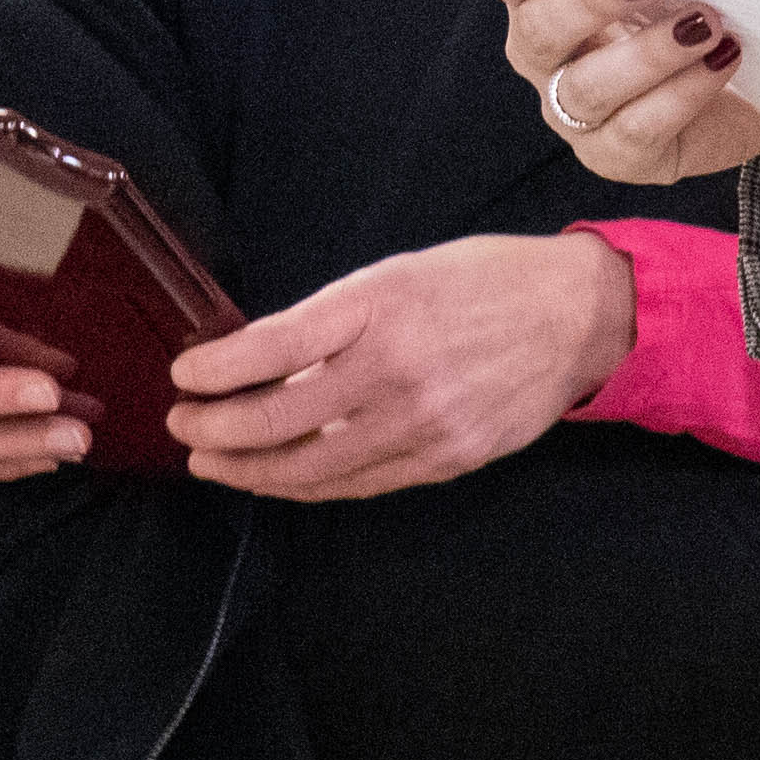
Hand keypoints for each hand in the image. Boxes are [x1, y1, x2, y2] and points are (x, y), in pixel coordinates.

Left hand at [166, 230, 633, 503]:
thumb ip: (331, 320)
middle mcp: (397, 369)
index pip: (272, 347)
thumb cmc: (481, 281)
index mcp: (380, 306)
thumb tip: (260, 362)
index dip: (216, 370)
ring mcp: (423, 424)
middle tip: (183, 430)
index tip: (183, 377)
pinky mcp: (445, 461)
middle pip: (280, 418)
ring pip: (313, 468)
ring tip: (215, 464)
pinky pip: (359, 484)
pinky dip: (309, 485)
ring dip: (252, 471)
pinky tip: (279, 478)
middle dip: (216, 431)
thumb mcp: (398, 274)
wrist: (576, 316)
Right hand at [486, 0, 759, 185]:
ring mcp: (575, 115)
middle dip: (590, 2)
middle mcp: (547, 58)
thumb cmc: (689, 8)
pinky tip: (721, 59)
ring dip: (646, 53)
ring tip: (703, 24)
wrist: (743, 90)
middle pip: (536, 32)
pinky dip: (682, 93)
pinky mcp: (616, 156)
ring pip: (586, 89)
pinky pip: (636, 130)